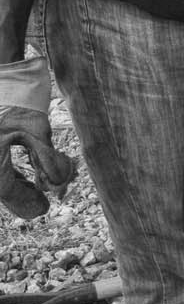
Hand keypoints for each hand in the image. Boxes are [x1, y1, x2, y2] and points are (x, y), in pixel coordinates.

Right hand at [0, 59, 75, 219]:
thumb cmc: (14, 96)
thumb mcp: (36, 129)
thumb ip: (48, 160)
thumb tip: (58, 183)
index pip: (10, 195)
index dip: (30, 203)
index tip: (45, 206)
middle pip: (2, 187)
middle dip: (23, 191)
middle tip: (45, 192)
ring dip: (14, 182)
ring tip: (36, 181)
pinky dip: (5, 169)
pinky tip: (21, 169)